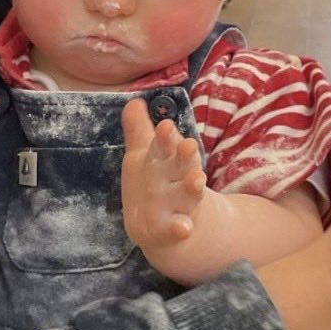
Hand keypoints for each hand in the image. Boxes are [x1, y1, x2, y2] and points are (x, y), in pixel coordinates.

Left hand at [121, 97, 205, 250]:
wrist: (168, 226)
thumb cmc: (154, 181)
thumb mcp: (144, 154)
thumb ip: (138, 129)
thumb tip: (134, 100)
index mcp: (166, 158)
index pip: (165, 144)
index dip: (165, 136)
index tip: (164, 125)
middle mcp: (176, 178)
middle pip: (181, 164)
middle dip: (184, 154)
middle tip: (188, 144)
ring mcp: (177, 203)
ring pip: (187, 193)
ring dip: (193, 186)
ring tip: (197, 179)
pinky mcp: (173, 229)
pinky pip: (178, 228)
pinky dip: (181, 228)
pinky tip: (183, 227)